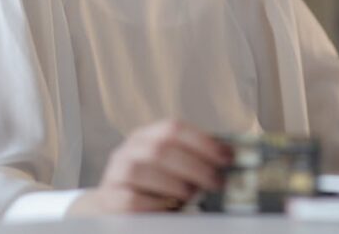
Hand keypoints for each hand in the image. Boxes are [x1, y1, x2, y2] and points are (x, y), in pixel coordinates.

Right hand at [68, 119, 230, 215]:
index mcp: (146, 136)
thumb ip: (193, 161)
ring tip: (193, 196)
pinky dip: (156, 205)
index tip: (227, 157)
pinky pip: (132, 200)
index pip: (173, 128)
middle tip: (217, 182)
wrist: (114, 209)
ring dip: (175, 184)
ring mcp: (115, 174)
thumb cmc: (152, 188)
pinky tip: (171, 210)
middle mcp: (128, 150)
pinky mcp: (109, 200)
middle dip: (195, 166)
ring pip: (143, 170)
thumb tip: (230, 160)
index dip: (203, 141)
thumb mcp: (170, 168)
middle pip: (161, 149)